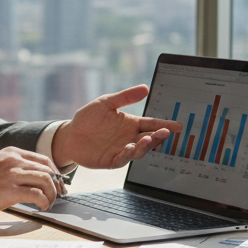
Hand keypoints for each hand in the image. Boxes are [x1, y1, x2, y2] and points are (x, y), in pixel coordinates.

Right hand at [0, 146, 59, 214]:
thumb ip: (10, 166)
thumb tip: (27, 178)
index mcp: (11, 153)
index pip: (43, 159)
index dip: (54, 172)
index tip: (57, 183)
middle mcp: (14, 161)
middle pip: (48, 170)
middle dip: (57, 184)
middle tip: (59, 195)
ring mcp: (12, 175)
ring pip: (46, 180)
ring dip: (52, 194)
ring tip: (49, 203)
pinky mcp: (9, 191)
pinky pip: (37, 195)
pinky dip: (43, 202)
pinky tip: (41, 207)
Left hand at [50, 85, 182, 169]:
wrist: (70, 135)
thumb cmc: (88, 118)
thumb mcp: (106, 103)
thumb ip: (125, 97)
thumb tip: (145, 87)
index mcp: (131, 124)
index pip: (151, 123)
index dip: (165, 124)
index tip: (178, 126)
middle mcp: (129, 138)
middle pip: (149, 138)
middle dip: (158, 136)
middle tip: (165, 132)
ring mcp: (121, 150)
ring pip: (139, 150)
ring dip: (145, 146)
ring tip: (148, 139)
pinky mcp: (111, 160)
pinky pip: (123, 159)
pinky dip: (128, 154)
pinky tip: (130, 148)